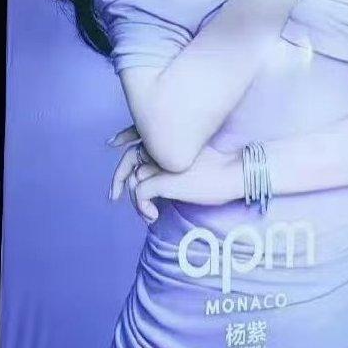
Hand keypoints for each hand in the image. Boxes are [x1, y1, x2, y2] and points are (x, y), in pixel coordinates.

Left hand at [108, 129, 241, 222]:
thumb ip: (173, 160)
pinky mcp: (162, 180)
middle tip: (113, 195)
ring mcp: (161, 162)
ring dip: (136, 201)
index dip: (124, 135)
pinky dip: (142, 208)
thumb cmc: (220, 169)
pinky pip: (140, 194)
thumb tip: (157, 180)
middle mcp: (162, 146)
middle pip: (130, 158)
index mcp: (170, 136)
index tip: (113, 142)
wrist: (234, 172)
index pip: (139, 131)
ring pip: (134, 180)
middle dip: (118, 177)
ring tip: (149, 213)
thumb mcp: (192, 159)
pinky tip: (154, 216)